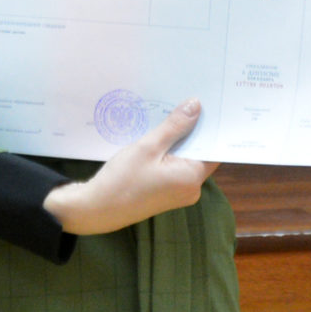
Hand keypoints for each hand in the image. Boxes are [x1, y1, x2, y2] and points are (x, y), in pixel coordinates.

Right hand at [45, 101, 217, 236]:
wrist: (96, 209)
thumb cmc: (122, 179)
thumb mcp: (148, 146)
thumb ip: (175, 126)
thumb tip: (196, 106)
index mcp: (192, 178)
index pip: (214, 148)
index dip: (211, 126)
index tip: (209, 104)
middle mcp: (192, 189)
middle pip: (200, 153)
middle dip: (192, 130)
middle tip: (187, 102)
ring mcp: (179, 193)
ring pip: (186, 160)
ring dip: (178, 141)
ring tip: (170, 115)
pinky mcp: (166, 194)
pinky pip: (175, 168)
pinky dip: (169, 153)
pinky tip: (158, 138)